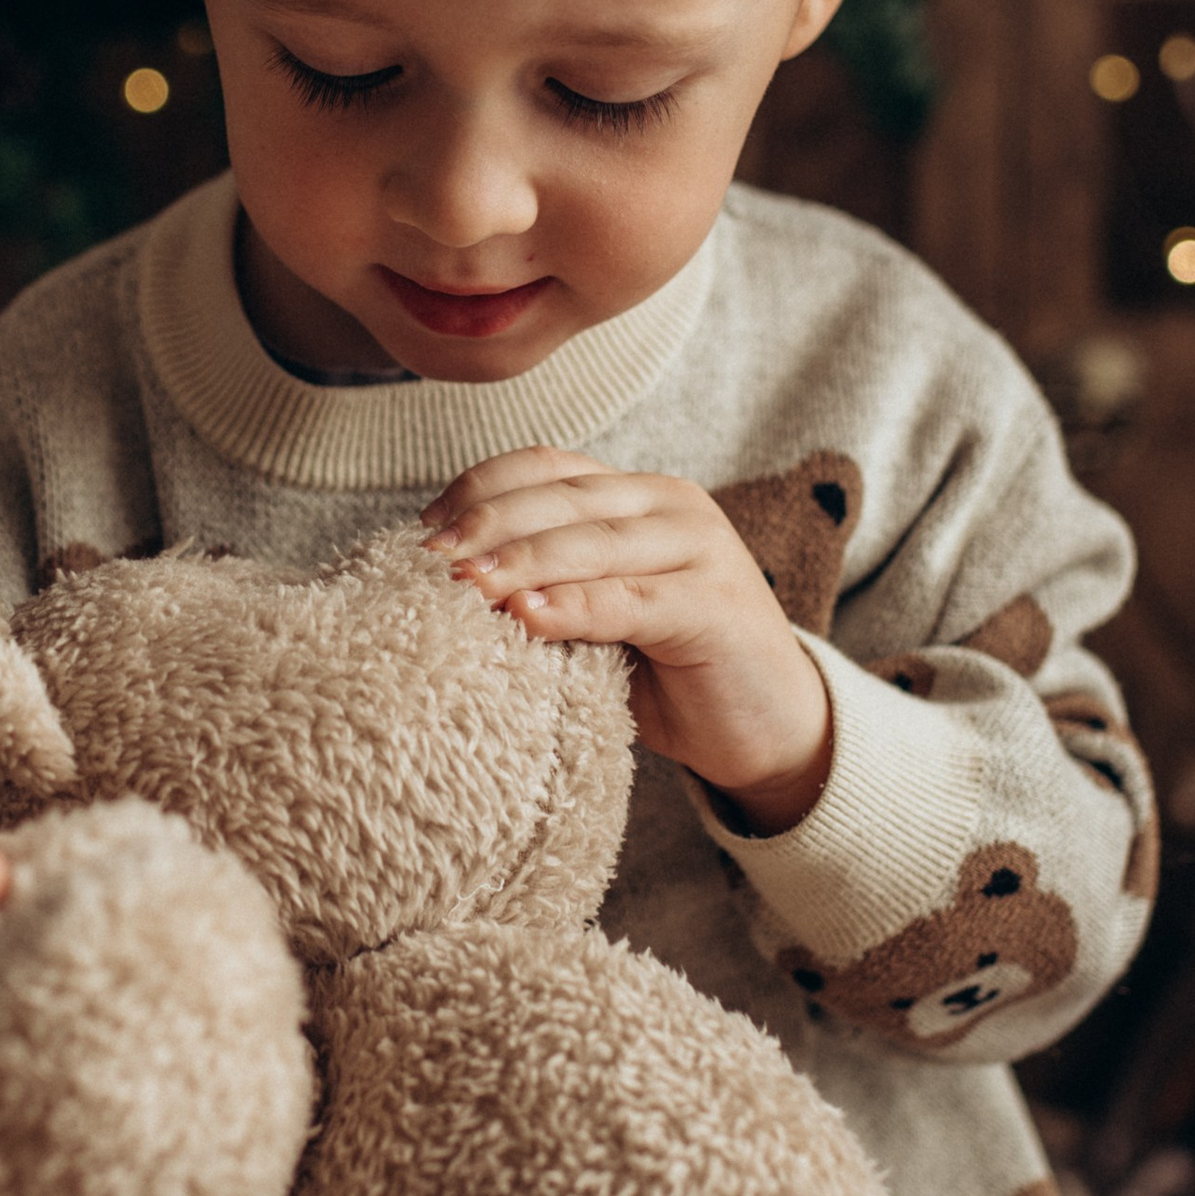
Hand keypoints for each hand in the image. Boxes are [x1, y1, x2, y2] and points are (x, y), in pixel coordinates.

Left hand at [424, 451, 832, 833]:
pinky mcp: (715, 605)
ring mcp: (701, 549)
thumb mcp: (599, 616)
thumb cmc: (670, 673)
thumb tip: (449, 581)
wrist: (771, 728)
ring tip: (463, 585)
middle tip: (428, 558)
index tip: (423, 528)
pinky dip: (574, 606)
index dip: (480, 488)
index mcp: (638, 496)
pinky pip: (630, 599)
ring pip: (592, 542)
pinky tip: (525, 618)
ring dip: (520, 561)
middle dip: (487, 524)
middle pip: (562, 497)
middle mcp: (672, 505)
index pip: (546, 467)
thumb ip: (548, 585)